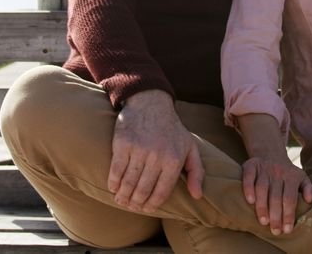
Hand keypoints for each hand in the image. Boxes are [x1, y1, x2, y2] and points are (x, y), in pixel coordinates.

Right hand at [108, 90, 203, 212]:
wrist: (151, 103)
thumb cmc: (172, 129)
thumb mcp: (190, 147)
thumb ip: (196, 172)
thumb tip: (197, 196)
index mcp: (174, 160)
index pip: (162, 192)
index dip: (152, 204)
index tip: (146, 209)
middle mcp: (157, 156)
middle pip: (143, 190)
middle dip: (136, 203)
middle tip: (132, 206)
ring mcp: (139, 149)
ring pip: (128, 183)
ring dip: (123, 196)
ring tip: (121, 200)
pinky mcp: (123, 143)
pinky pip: (116, 170)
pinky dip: (113, 182)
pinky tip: (113, 187)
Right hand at [242, 154, 311, 235]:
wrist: (271, 153)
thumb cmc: (288, 173)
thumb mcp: (302, 178)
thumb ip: (308, 188)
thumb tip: (310, 200)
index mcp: (292, 176)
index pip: (290, 198)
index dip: (289, 215)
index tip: (287, 230)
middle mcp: (278, 172)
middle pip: (276, 196)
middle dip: (276, 215)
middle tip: (275, 231)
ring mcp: (264, 168)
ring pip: (262, 188)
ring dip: (262, 206)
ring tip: (264, 222)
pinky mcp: (251, 165)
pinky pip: (248, 176)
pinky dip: (248, 188)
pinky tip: (250, 201)